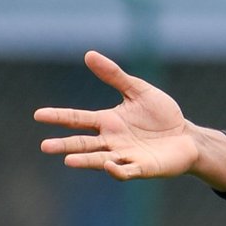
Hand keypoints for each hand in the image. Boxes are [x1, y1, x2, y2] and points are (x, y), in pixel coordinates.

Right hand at [34, 51, 225, 186]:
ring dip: (85, 160)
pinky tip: (109, 165)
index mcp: (108, 122)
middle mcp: (112, 141)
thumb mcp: (139, 91)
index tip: (38, 114)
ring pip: (100, 159)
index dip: (59, 116)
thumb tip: (89, 54)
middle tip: (45, 146)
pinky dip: (117, 170)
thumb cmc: (162, 116)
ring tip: (68, 160)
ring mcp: (126, 156)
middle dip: (65, 145)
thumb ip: (115, 76)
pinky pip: (127, 171)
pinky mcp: (142, 168)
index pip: (78, 119)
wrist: (187, 137)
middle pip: (83, 143)